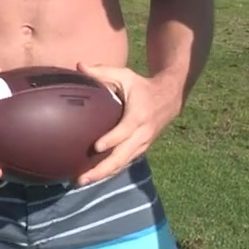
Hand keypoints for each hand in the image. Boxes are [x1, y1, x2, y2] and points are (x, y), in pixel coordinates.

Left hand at [73, 63, 181, 186]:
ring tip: (80, 182)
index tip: (95, 148)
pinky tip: (92, 177)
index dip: (111, 139)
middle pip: (122, 156)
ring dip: (102, 175)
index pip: (124, 131)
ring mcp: (142, 144)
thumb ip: (102, 72)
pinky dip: (110, 172)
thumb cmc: (142, 87)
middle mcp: (142, 133)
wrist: (169, 99)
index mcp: (138, 115)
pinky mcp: (141, 150)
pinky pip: (124, 163)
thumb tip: (79, 66)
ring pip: (122, 164)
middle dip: (101, 170)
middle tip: (80, 179)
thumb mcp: (126, 76)